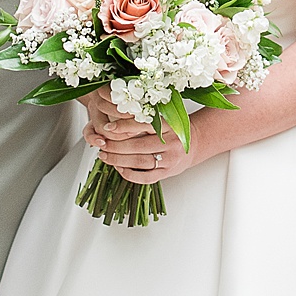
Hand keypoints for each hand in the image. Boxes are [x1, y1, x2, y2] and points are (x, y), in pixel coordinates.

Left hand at [83, 101, 198, 184]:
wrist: (194, 144)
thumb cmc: (172, 130)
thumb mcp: (163, 118)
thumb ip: (143, 118)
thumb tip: (115, 120)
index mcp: (169, 124)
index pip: (143, 125)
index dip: (123, 126)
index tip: (107, 127)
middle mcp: (171, 142)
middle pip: (138, 146)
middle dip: (115, 146)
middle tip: (102, 144)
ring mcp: (171, 159)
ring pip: (140, 162)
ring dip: (118, 160)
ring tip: (105, 156)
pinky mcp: (168, 173)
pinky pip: (146, 177)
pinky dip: (130, 175)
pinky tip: (119, 169)